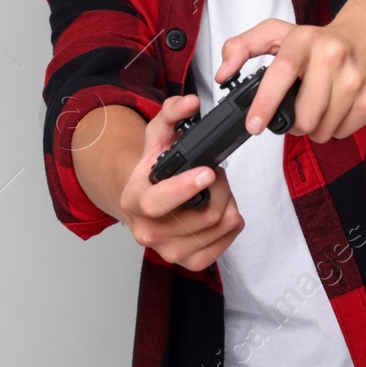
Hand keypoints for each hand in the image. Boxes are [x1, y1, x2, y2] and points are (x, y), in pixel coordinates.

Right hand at [117, 94, 243, 270]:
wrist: (145, 201)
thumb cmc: (152, 170)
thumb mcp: (157, 135)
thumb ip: (172, 113)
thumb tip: (190, 103)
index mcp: (134, 201)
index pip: (158, 203)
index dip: (185, 188)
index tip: (207, 172)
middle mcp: (148, 232)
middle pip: (204, 214)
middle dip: (218, 186)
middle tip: (212, 172)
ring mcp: (169, 251)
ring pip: (221, 225)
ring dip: (227, 200)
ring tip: (213, 189)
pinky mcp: (190, 263)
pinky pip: (227, 241)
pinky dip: (231, 221)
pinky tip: (218, 207)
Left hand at [217, 15, 365, 143]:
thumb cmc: (323, 39)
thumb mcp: (280, 33)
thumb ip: (243, 47)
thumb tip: (223, 74)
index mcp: (304, 40)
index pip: (281, 73)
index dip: (265, 103)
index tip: (254, 124)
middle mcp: (331, 56)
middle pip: (303, 116)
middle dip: (295, 124)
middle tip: (298, 110)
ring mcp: (355, 78)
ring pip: (323, 129)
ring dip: (315, 127)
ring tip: (320, 106)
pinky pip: (344, 132)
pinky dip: (336, 128)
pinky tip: (339, 107)